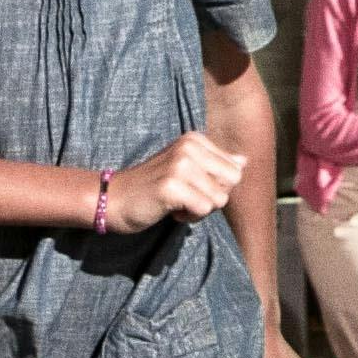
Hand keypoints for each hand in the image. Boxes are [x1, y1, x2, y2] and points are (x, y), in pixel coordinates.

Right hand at [99, 126, 244, 233]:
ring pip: (219, 199)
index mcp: (195, 139)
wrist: (113, 198)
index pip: (235, 169)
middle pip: (232, 182)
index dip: (217, 186)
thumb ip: (215, 163)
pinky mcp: (171, 186)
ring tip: (176, 203)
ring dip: (199, 209)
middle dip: (214, 197)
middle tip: (187, 197)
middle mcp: (189, 146)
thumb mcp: (186, 167)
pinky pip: (203, 209)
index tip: (191, 186)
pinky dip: (189, 217)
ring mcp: (180, 165)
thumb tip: (244, 160)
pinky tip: (170, 211)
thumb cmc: (153, 186)